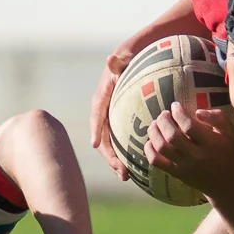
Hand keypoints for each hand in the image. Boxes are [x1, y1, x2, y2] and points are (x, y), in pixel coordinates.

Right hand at [90, 54, 131, 178]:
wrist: (137, 57)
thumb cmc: (132, 56)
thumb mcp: (127, 56)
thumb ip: (119, 61)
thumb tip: (110, 59)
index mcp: (103, 94)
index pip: (97, 112)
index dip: (96, 128)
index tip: (95, 144)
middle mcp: (105, 109)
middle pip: (103, 135)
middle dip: (110, 156)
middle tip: (121, 172)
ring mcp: (113, 118)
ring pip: (112, 143)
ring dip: (117, 161)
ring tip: (126, 177)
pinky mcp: (122, 123)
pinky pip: (122, 141)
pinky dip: (126, 155)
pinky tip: (136, 170)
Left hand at [146, 102, 233, 199]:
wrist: (225, 183)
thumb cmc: (226, 152)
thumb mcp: (229, 132)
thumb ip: (217, 118)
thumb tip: (197, 111)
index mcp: (210, 144)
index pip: (189, 126)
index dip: (178, 113)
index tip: (175, 106)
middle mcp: (196, 156)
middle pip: (172, 136)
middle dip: (164, 120)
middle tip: (164, 114)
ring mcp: (184, 166)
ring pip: (162, 147)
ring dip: (154, 132)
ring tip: (156, 123)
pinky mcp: (176, 173)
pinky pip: (156, 161)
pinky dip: (149, 149)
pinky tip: (152, 140)